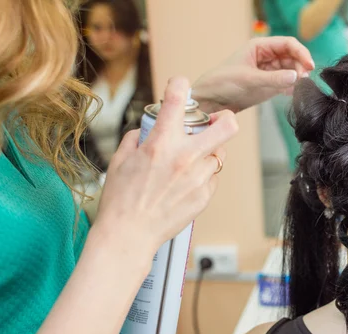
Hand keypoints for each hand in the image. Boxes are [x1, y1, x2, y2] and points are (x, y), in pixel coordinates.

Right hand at [92, 77, 238, 257]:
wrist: (129, 234)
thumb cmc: (122, 199)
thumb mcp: (120, 160)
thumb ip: (138, 138)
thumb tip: (149, 129)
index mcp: (160, 143)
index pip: (177, 99)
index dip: (180, 85)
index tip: (180, 85)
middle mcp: (184, 157)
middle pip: (227, 126)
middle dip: (225, 119)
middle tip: (218, 121)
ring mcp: (197, 178)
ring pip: (218, 155)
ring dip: (208, 154)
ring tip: (190, 163)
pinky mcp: (204, 196)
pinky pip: (212, 177)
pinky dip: (203, 176)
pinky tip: (186, 184)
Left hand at [192, 37, 314, 112]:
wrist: (211, 101)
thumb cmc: (223, 83)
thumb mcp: (249, 79)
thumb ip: (274, 78)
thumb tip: (296, 77)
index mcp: (260, 46)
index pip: (288, 44)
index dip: (301, 53)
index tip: (309, 65)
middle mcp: (266, 56)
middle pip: (292, 56)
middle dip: (301, 66)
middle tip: (304, 79)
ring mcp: (268, 71)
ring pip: (291, 70)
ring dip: (298, 77)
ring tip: (301, 87)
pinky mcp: (269, 85)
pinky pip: (286, 83)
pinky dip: (293, 87)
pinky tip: (295, 92)